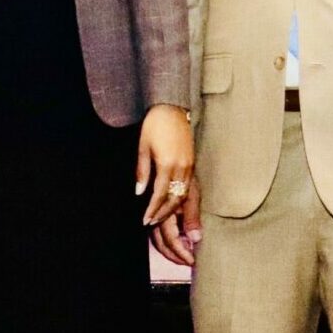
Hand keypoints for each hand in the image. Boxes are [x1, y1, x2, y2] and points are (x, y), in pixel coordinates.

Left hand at [136, 104, 195, 225]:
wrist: (172, 109)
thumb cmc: (154, 126)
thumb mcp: (143, 147)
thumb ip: (142, 171)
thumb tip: (139, 192)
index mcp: (167, 164)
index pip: (160, 194)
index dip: (152, 209)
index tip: (145, 220)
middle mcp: (181, 167)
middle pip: (174, 199)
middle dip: (163, 214)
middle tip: (152, 222)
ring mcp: (189, 165)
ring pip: (183, 195)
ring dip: (173, 209)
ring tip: (161, 217)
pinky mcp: (192, 163)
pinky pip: (189, 187)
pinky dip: (180, 199)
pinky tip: (173, 204)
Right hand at [150, 173, 202, 267]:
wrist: (170, 143)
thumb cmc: (183, 167)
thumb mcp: (192, 192)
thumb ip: (191, 216)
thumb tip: (195, 239)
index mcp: (167, 209)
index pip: (171, 238)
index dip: (180, 252)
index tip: (190, 262)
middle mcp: (159, 208)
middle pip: (161, 239)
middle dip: (173, 253)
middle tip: (186, 262)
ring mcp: (155, 204)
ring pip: (156, 232)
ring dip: (168, 246)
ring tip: (181, 254)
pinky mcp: (154, 198)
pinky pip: (157, 222)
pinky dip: (165, 234)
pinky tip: (176, 236)